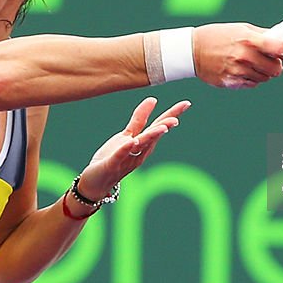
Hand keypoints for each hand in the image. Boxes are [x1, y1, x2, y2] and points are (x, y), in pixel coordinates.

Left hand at [76, 97, 190, 198]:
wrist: (96, 183)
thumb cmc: (113, 158)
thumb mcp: (127, 136)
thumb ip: (139, 119)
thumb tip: (153, 99)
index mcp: (143, 143)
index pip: (160, 126)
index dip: (172, 114)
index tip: (186, 103)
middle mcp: (139, 152)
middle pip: (154, 136)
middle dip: (165, 127)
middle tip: (176, 119)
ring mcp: (126, 159)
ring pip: (141, 146)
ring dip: (151, 137)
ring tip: (162, 128)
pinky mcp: (112, 165)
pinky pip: (120, 155)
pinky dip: (127, 148)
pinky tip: (132, 141)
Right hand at [192, 23, 282, 88]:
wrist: (192, 51)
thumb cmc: (217, 36)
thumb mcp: (239, 28)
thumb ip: (260, 35)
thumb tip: (280, 40)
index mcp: (248, 39)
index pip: (278, 48)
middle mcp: (244, 56)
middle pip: (275, 68)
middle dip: (276, 65)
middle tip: (271, 61)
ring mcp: (238, 71)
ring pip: (265, 78)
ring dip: (263, 73)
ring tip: (252, 64)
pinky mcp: (231, 82)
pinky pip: (252, 84)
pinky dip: (251, 79)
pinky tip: (242, 70)